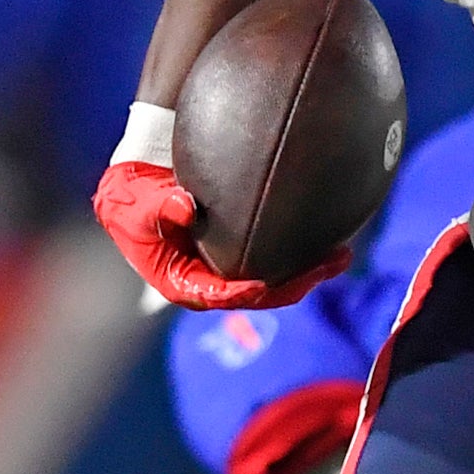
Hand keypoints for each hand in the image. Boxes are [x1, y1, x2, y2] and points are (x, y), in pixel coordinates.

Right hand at [93, 162, 349, 309]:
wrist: (141, 178)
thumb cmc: (132, 196)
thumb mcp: (135, 203)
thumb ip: (157, 207)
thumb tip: (185, 207)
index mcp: (181, 282)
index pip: (215, 295)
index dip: (241, 292)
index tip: (263, 284)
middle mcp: (211, 281)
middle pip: (258, 293)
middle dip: (295, 283)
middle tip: (329, 265)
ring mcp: (230, 269)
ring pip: (276, 278)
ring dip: (309, 270)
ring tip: (342, 256)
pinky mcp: (244, 251)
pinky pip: (278, 259)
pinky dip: (303, 252)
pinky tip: (332, 241)